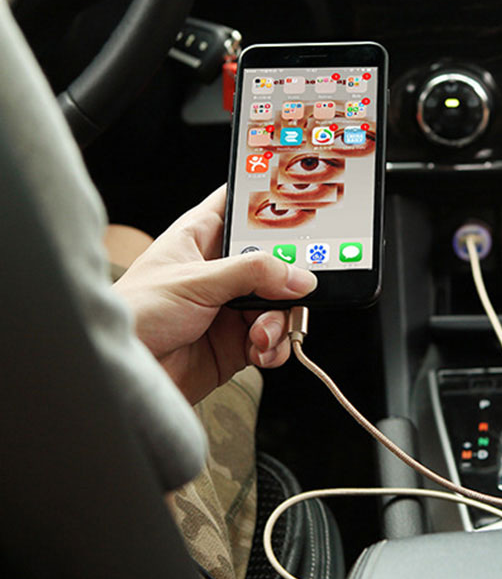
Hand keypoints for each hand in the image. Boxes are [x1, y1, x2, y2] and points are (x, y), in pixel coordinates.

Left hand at [113, 186, 317, 403]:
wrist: (124, 374)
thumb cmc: (136, 315)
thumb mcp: (196, 282)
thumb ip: (252, 273)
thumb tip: (299, 275)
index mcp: (201, 239)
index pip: (240, 208)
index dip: (268, 204)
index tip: (301, 211)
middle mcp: (220, 272)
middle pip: (274, 262)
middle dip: (288, 279)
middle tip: (293, 289)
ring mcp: (231, 308)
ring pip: (279, 305)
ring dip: (279, 321)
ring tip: (260, 334)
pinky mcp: (238, 343)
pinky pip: (274, 339)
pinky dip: (274, 347)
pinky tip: (260, 351)